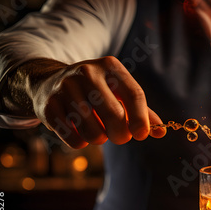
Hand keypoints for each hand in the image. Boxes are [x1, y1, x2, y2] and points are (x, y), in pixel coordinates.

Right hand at [29, 56, 165, 147]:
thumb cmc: (96, 91)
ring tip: (97, 131)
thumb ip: (142, 111)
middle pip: (115, 115)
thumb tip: (162, 131)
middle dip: (121, 135)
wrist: (48, 82)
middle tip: (119, 137)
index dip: (141, 119)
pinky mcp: (49, 106)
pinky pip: (74, 138)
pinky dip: (81, 142)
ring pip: (94, 132)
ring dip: (99, 139)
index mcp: (111, 67)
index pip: (134, 94)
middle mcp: (88, 73)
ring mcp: (66, 88)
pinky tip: (78, 131)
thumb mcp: (119, 92)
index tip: (142, 135)